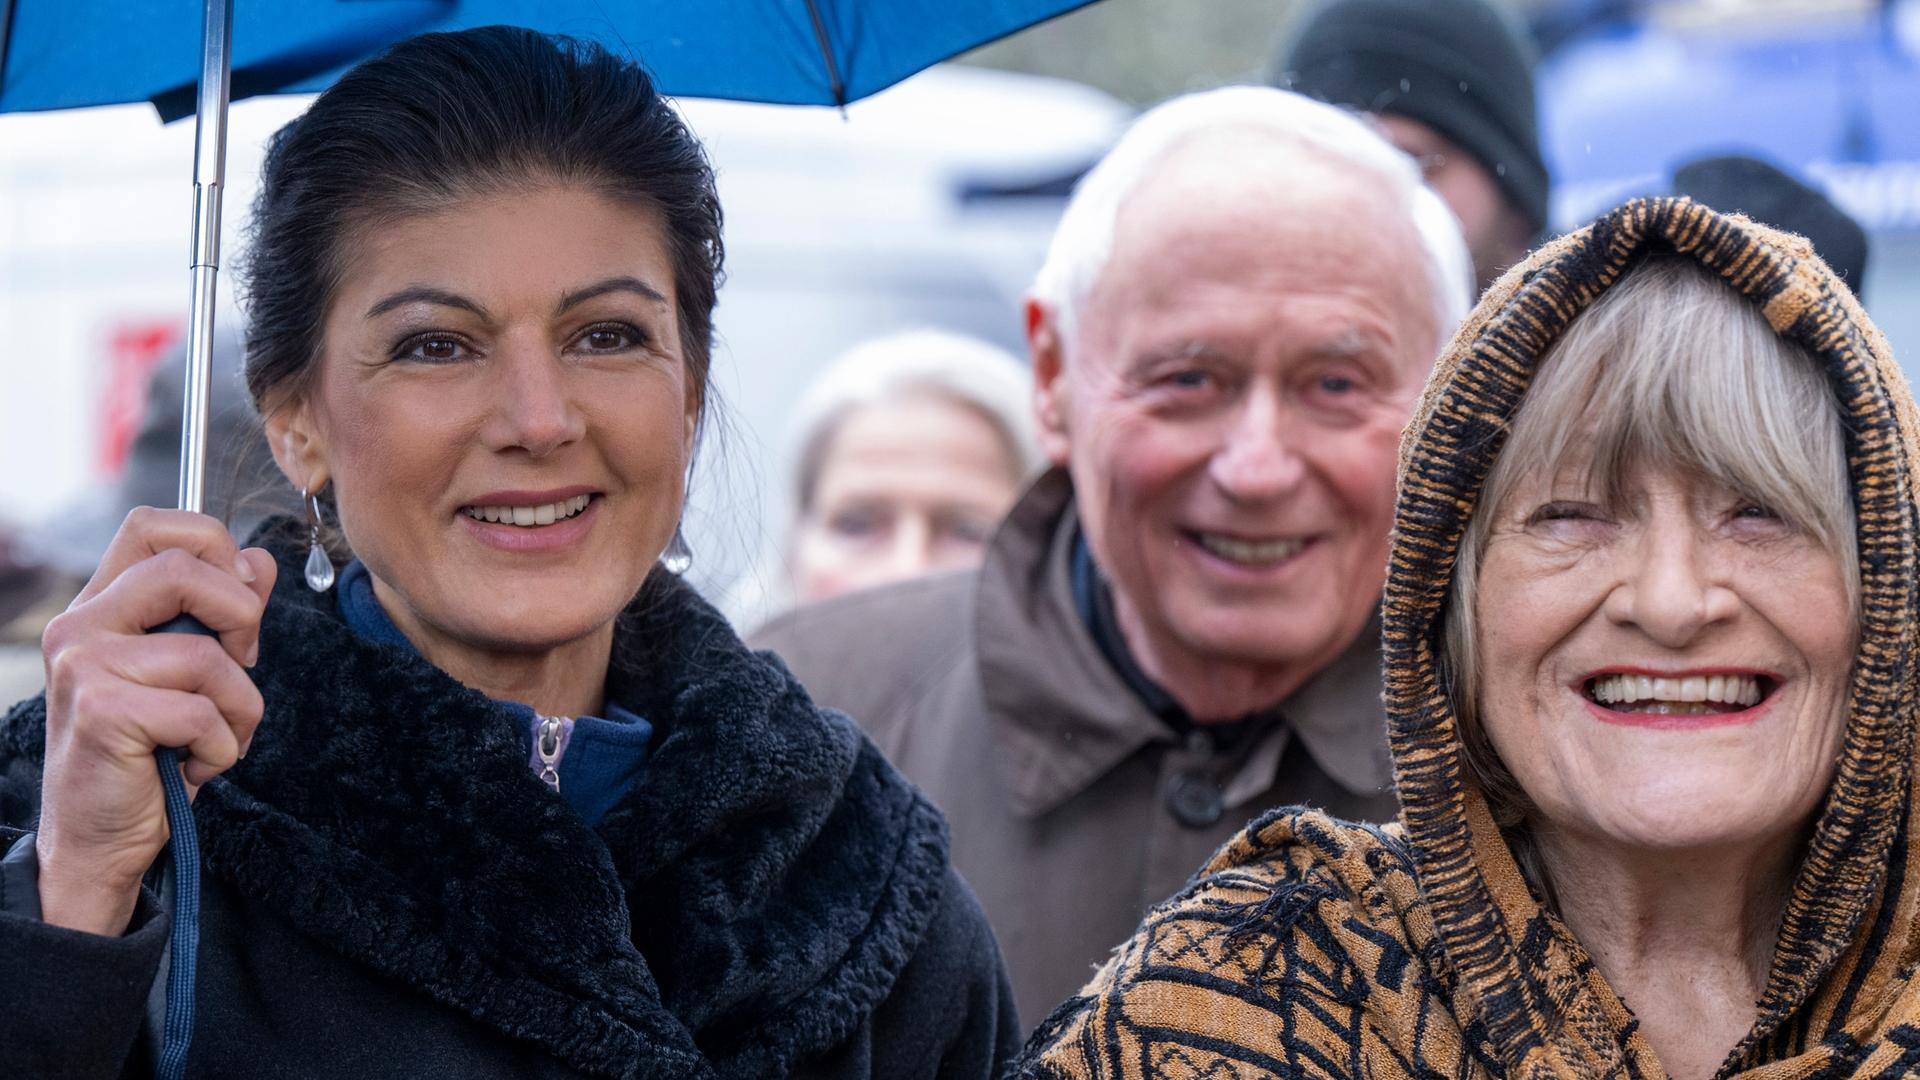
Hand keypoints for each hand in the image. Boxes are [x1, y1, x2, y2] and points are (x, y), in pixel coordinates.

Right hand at [33, 508, 274, 935]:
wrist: (100, 839)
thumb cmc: (150, 753)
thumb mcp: (194, 675)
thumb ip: (224, 613)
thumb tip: (258, 561)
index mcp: (101, 605)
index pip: (152, 525)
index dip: (211, 544)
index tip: (238, 599)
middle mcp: (82, 625)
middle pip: (185, 568)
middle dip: (241, 618)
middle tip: (240, 667)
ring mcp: (84, 666)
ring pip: (207, 654)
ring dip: (240, 706)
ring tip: (214, 738)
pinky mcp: (101, 711)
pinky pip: (203, 712)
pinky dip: (221, 747)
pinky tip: (193, 765)